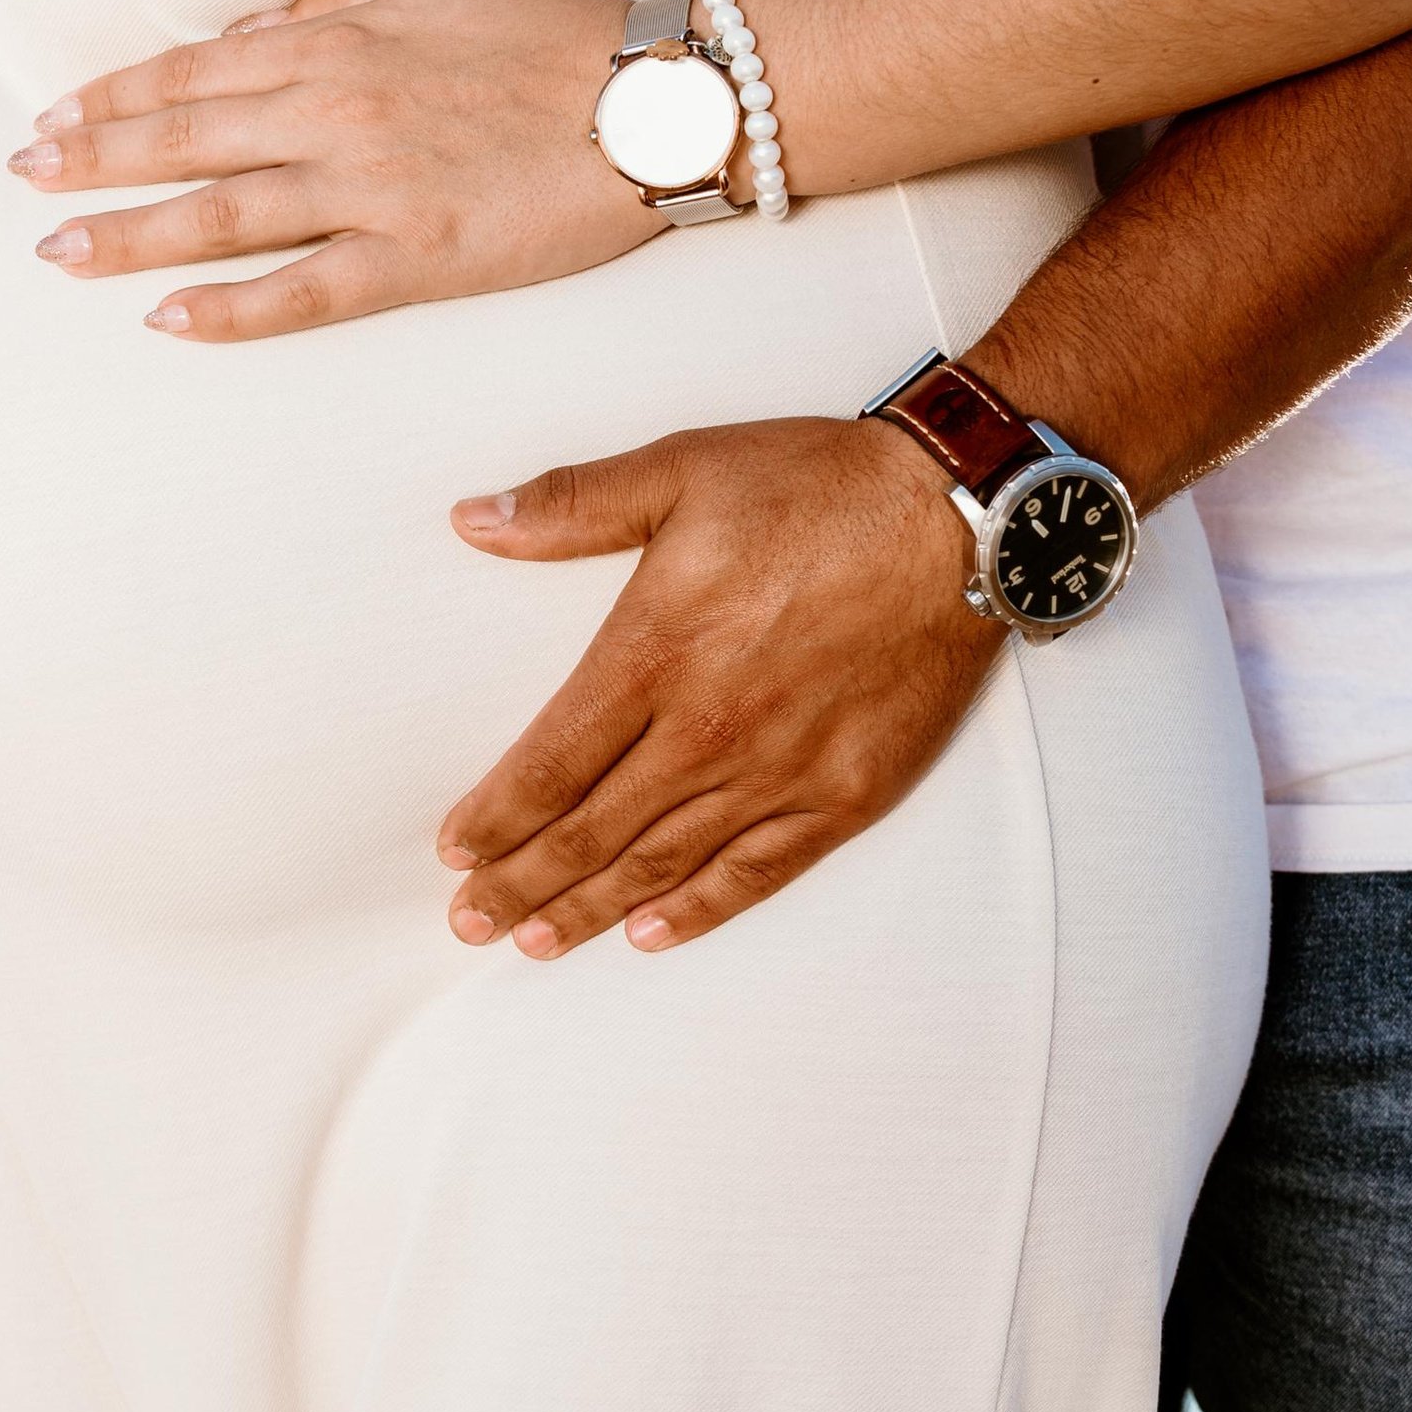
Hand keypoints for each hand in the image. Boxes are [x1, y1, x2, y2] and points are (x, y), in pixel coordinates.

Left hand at [7, 0, 655, 338]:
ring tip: (59, 251)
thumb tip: (257, 26)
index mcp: (338, 41)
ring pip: (222, 214)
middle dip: (94, 162)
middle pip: (186, 138)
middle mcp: (336, 111)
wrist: (656, 96)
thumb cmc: (556, 29)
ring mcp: (371, 189)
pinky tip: (169, 319)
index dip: (119, 97)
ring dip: (131, 235)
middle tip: (25, 185)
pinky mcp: (417, 259)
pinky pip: (305, 290)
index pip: (198, 70)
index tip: (56, 118)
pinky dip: (232, 308)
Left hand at [435, 417, 1004, 954]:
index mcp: (655, 652)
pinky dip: (699, 909)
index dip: (496, 816)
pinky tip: (652, 934)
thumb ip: (569, 506)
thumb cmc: (818, 487)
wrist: (958, 516)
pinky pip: (757, 871)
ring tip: (535, 942)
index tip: (454, 851)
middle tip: (470, 921)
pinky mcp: (845, 794)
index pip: (550, 762)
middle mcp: (708, 728)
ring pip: (663, 862)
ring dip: (591, 908)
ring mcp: (779, 770)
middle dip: (522, 882)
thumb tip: (470, 520)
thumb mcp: (680, 469)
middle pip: (592, 830)